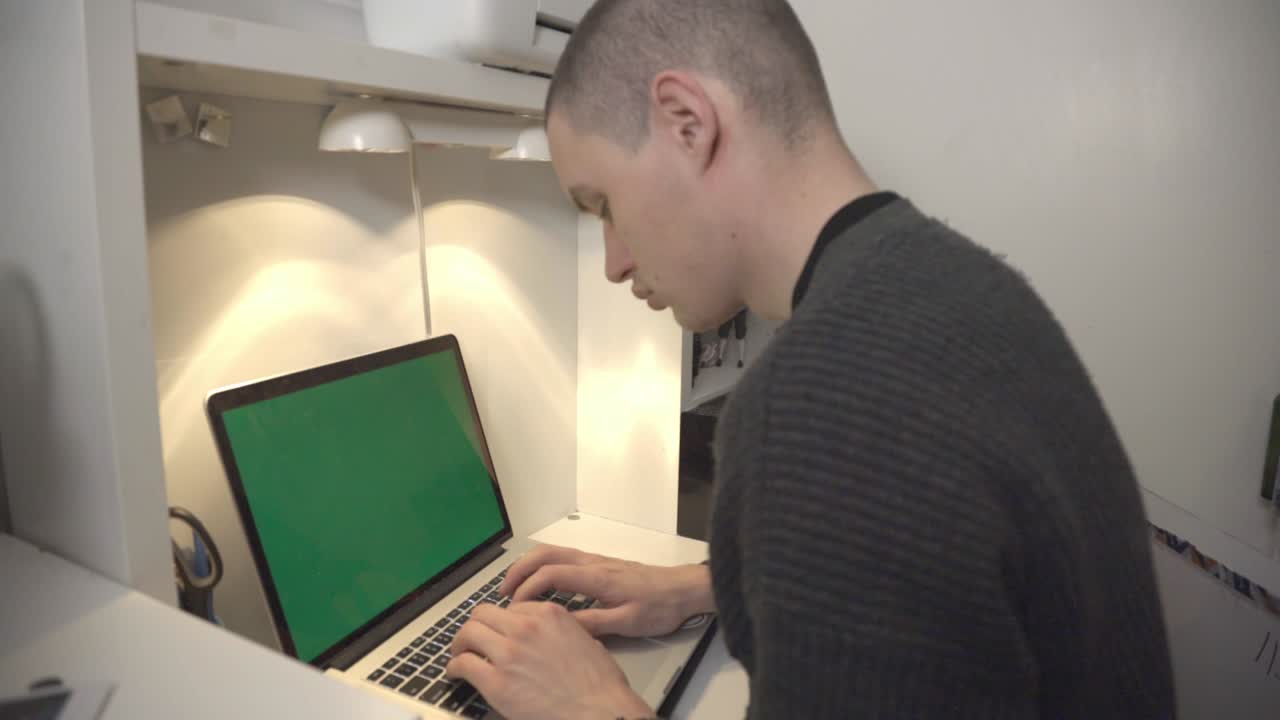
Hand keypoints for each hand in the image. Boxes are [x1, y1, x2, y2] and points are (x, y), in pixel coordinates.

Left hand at [447, 602, 652, 719]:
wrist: (600, 711)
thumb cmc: (601, 685)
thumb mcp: (587, 641)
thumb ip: (563, 631)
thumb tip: (551, 638)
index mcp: (549, 614)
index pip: (511, 608)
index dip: (502, 622)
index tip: (498, 632)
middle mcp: (526, 627)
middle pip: (483, 613)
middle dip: (476, 627)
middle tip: (472, 640)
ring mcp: (509, 653)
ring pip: (468, 633)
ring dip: (460, 644)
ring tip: (459, 654)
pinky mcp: (497, 682)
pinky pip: (463, 664)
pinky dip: (454, 668)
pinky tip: (456, 674)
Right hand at [500, 544, 713, 637]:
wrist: (683, 589)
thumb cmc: (659, 606)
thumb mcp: (628, 622)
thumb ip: (594, 623)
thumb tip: (561, 626)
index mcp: (596, 576)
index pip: (551, 574)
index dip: (528, 589)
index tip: (515, 609)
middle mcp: (592, 562)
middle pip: (546, 554)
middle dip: (520, 570)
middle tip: (502, 593)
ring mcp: (596, 560)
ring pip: (554, 552)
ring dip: (529, 565)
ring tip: (515, 587)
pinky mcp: (600, 564)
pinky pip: (564, 557)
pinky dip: (543, 565)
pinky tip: (540, 583)